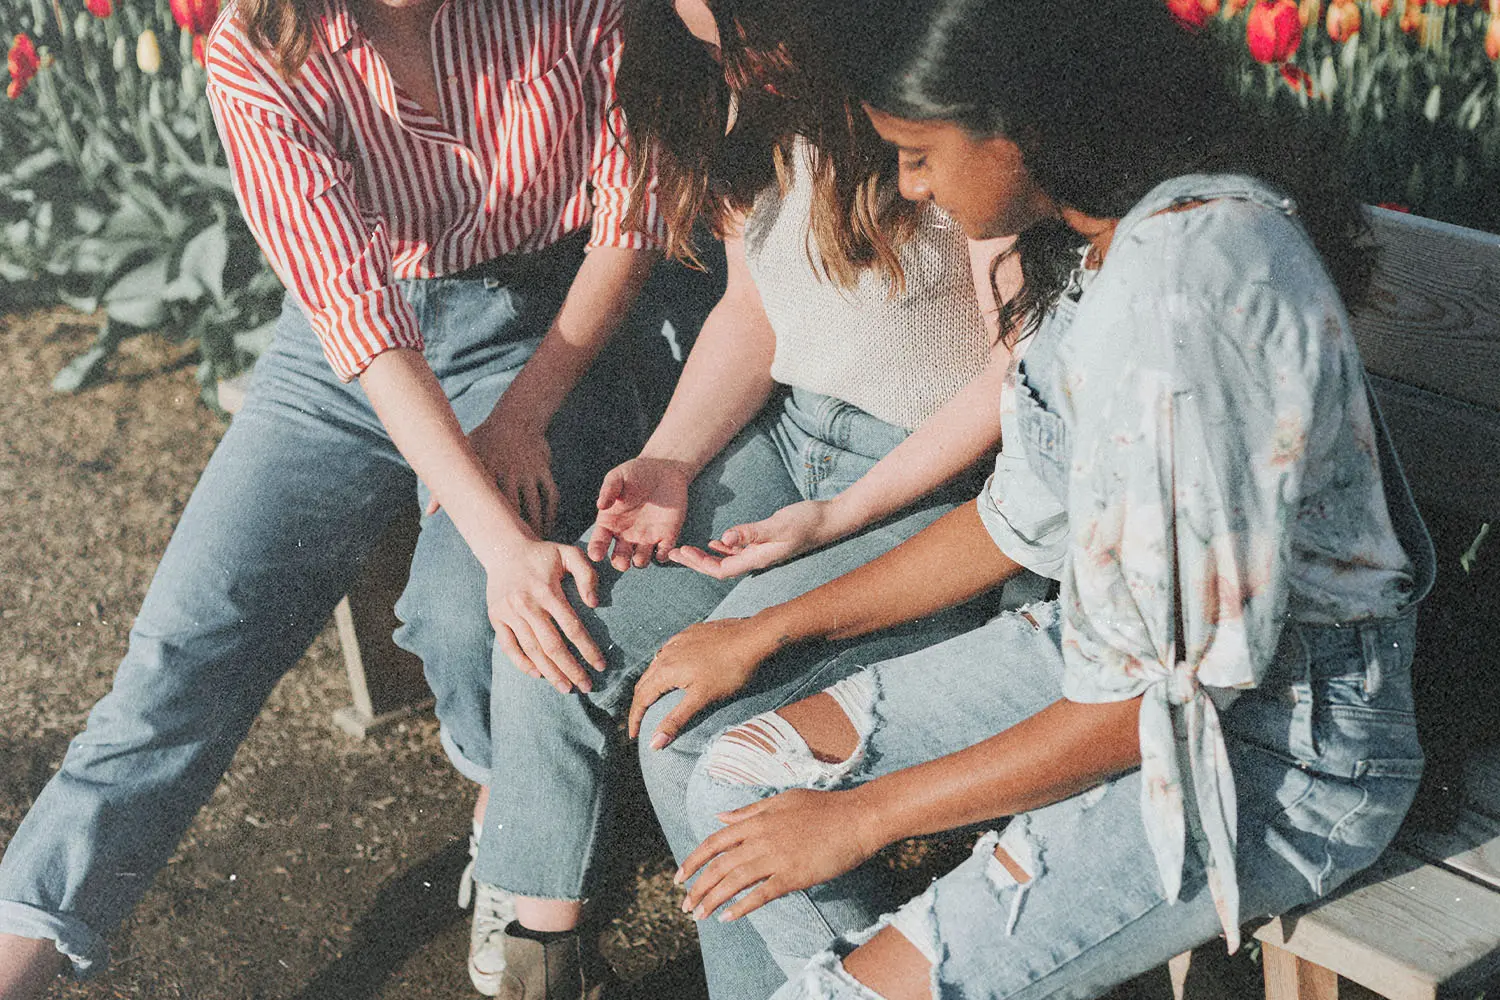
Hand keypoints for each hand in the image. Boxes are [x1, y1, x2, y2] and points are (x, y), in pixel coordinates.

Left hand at [429, 415, 558, 537]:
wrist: (517, 417)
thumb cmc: (485, 439)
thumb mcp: (464, 455)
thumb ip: (445, 486)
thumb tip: (428, 513)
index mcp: (487, 473)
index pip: (489, 507)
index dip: (492, 529)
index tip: (491, 549)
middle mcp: (509, 473)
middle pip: (514, 510)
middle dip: (517, 533)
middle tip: (515, 555)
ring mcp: (528, 472)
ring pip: (536, 506)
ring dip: (537, 527)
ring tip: (533, 544)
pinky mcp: (543, 470)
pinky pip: (551, 495)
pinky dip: (551, 513)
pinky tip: (548, 525)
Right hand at [486, 540, 604, 693]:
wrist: (504, 549)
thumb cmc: (543, 555)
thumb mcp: (569, 554)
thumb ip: (587, 574)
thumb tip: (594, 604)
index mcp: (547, 590)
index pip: (572, 627)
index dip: (587, 649)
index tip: (600, 665)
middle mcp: (527, 604)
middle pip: (552, 645)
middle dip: (571, 668)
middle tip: (586, 686)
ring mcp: (509, 613)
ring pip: (532, 650)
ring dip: (550, 672)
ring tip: (566, 687)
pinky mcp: (496, 618)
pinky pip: (508, 647)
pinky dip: (522, 663)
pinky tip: (538, 674)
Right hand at [588, 457, 692, 570]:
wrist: (663, 470)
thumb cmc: (635, 473)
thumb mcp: (619, 477)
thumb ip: (609, 490)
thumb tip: (600, 505)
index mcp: (610, 523)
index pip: (599, 542)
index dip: (596, 550)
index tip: (596, 555)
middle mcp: (626, 535)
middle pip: (619, 558)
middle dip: (620, 563)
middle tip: (622, 563)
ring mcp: (646, 538)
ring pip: (641, 560)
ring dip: (640, 561)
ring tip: (639, 557)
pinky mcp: (666, 536)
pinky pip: (664, 553)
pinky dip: (664, 555)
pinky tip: (662, 549)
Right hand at [628, 617, 782, 748]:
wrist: (753, 637)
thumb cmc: (730, 670)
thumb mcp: (702, 699)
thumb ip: (676, 720)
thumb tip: (653, 743)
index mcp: (665, 670)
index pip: (641, 698)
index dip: (635, 718)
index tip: (632, 735)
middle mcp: (666, 653)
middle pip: (644, 681)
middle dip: (639, 703)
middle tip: (640, 720)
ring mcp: (678, 640)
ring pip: (656, 665)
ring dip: (651, 683)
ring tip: (654, 698)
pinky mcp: (691, 633)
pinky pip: (669, 651)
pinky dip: (664, 666)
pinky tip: (674, 669)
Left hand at [668, 500, 841, 579]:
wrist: (830, 520)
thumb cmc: (807, 521)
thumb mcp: (777, 525)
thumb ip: (751, 532)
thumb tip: (723, 540)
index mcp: (757, 559)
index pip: (720, 570)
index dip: (699, 564)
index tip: (680, 553)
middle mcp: (757, 560)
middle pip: (719, 568)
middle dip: (696, 563)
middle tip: (673, 553)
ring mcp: (761, 554)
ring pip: (727, 560)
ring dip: (706, 556)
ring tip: (686, 550)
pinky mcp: (766, 544)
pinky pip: (738, 552)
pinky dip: (723, 548)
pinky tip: (715, 542)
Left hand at [676, 787, 879, 921]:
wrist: (857, 817)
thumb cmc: (823, 807)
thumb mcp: (782, 800)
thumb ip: (749, 810)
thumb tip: (720, 816)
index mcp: (756, 820)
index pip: (714, 842)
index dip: (693, 861)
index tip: (679, 877)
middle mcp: (760, 839)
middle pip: (719, 866)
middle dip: (698, 888)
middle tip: (685, 906)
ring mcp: (776, 857)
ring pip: (734, 881)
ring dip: (713, 900)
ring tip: (700, 916)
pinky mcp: (793, 875)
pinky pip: (761, 894)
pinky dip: (741, 907)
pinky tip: (728, 917)